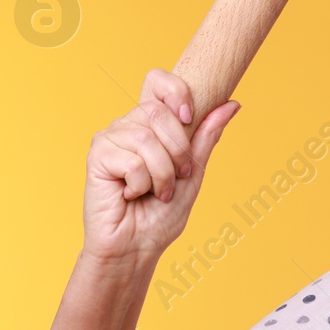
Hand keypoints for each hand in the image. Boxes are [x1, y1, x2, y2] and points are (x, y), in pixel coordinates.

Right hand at [82, 68, 239, 265]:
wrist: (137, 247)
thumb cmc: (162, 214)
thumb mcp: (193, 173)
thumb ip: (206, 139)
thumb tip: (231, 104)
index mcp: (152, 125)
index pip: (158, 82)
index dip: (176, 91)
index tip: (189, 117)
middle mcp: (129, 126)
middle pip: (159, 112)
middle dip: (179, 152)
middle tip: (176, 178)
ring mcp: (110, 138)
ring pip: (147, 139)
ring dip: (162, 174)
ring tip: (156, 192)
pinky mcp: (97, 156)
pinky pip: (132, 159)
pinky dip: (141, 184)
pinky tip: (130, 195)